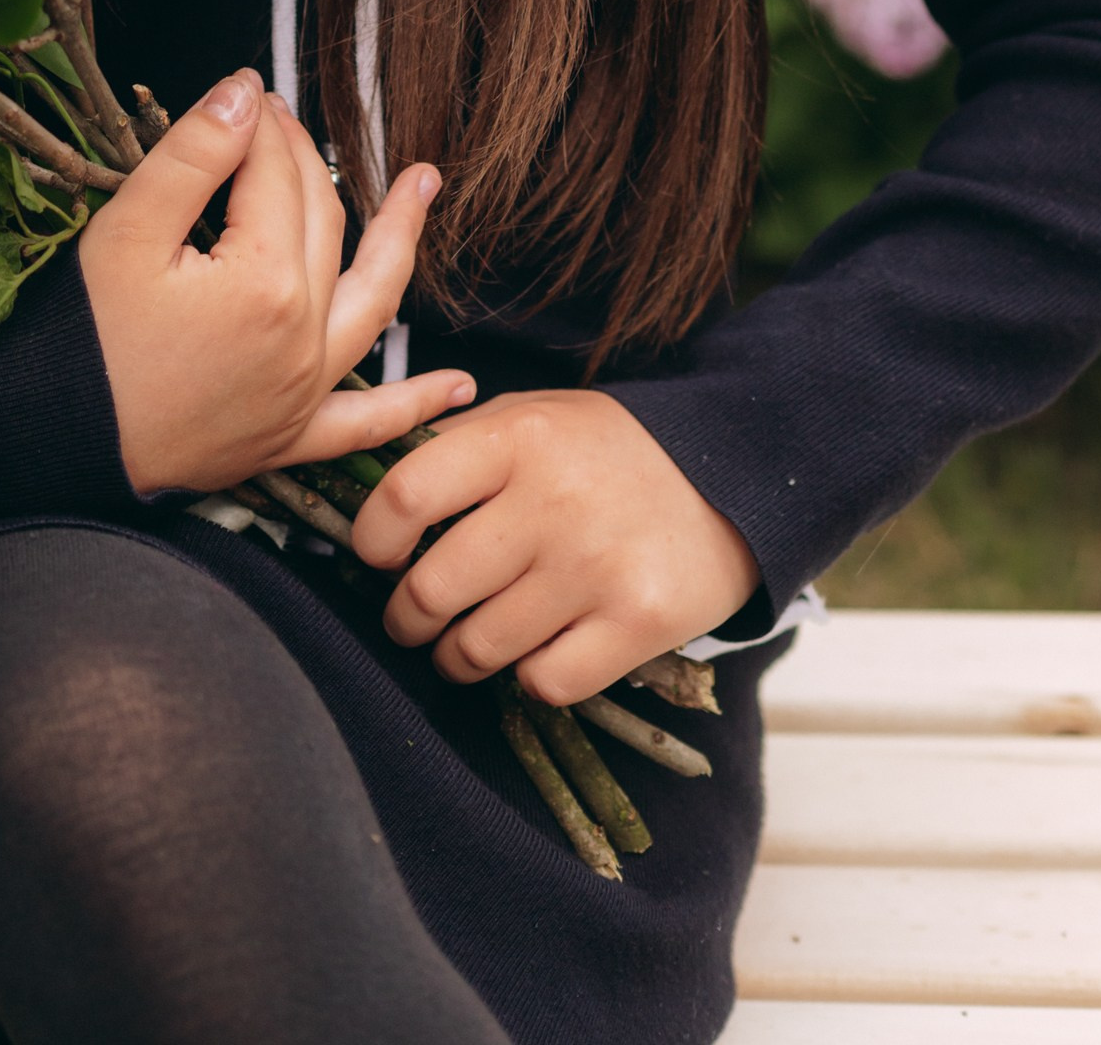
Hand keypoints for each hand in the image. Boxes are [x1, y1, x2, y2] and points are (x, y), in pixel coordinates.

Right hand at [78, 68, 475, 494]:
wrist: (51, 444)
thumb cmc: (81, 338)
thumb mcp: (126, 231)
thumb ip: (194, 154)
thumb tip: (248, 90)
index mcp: (264, 282)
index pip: (277, 173)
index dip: (260, 122)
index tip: (244, 88)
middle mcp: (302, 339)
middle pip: (322, 220)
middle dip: (304, 158)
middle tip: (280, 117)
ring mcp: (303, 393)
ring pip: (372, 301)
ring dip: (403, 241)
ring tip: (427, 185)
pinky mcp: (289, 438)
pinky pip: (367, 423)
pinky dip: (415, 405)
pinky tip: (460, 389)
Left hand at [349, 389, 760, 704]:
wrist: (729, 480)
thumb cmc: (604, 454)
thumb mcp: (532, 418)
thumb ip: (455, 447)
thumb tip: (370, 498)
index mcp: (517, 438)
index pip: (406, 495)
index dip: (373, 539)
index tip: (381, 556)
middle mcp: (554, 500)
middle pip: (432, 588)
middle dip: (406, 618)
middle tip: (412, 618)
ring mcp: (596, 566)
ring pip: (479, 647)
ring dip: (457, 657)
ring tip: (464, 644)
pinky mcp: (638, 623)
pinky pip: (543, 682)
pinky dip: (529, 677)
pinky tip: (538, 650)